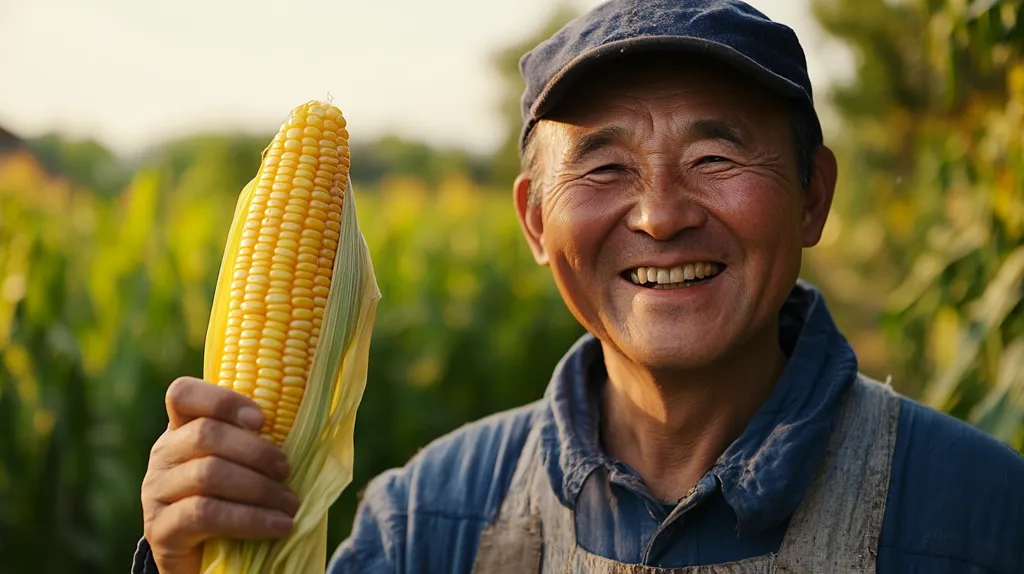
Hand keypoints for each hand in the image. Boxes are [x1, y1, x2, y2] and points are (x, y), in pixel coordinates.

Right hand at [141, 376, 298, 573]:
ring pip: (208, 473)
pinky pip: (205, 514)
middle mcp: (164, 455)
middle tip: (286, 470)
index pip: (184, 395)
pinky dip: (250, 519)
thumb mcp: (245, 466)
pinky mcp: (160, 529)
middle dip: (256, 451)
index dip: (223, 401)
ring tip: (290, 504)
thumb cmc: (238, 502)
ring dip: (259, 488)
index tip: (261, 421)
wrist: (209, 560)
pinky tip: (279, 527)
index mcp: (182, 429)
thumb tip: (307, 422)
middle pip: (205, 434)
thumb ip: (258, 442)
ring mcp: (156, 492)